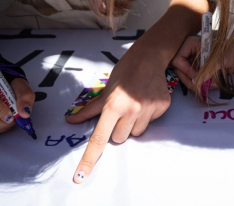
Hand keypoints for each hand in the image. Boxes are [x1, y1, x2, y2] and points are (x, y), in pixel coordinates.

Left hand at [66, 51, 169, 183]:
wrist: (149, 57)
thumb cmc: (125, 72)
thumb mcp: (106, 89)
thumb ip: (91, 109)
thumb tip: (71, 120)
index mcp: (113, 105)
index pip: (99, 138)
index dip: (89, 158)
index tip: (80, 176)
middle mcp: (131, 109)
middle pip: (120, 138)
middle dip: (118, 128)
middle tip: (121, 110)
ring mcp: (149, 108)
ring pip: (136, 132)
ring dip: (133, 123)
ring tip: (135, 103)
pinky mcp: (162, 106)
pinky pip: (151, 122)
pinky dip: (147, 114)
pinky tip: (146, 99)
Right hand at [171, 28, 233, 90]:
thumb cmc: (233, 49)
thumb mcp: (220, 59)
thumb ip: (207, 70)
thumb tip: (196, 83)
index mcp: (191, 44)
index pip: (177, 59)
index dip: (185, 70)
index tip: (196, 77)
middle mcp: (191, 52)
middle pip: (179, 69)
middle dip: (188, 80)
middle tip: (199, 88)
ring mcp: (195, 61)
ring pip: (186, 76)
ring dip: (195, 84)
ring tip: (207, 87)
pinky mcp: (202, 69)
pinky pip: (196, 79)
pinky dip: (202, 84)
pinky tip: (210, 86)